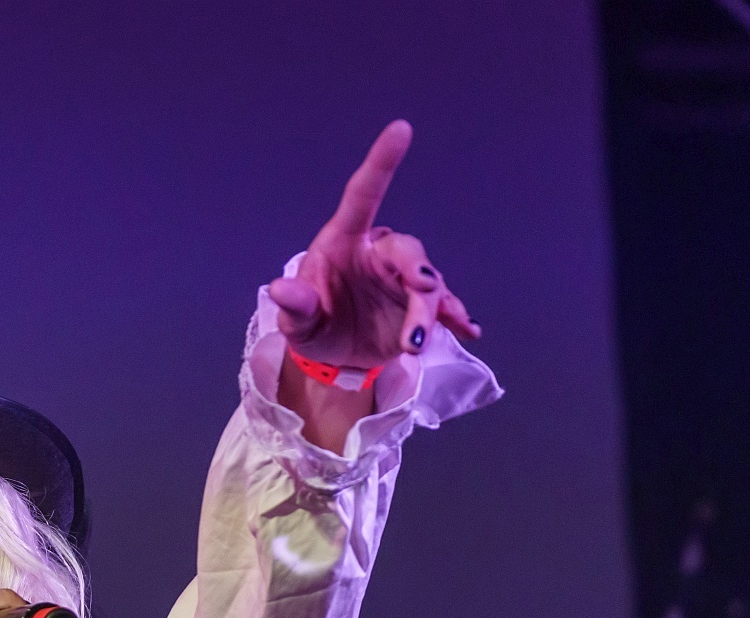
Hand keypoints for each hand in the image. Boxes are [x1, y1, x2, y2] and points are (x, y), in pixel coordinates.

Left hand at [267, 122, 478, 449]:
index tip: (401, 129)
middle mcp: (379, 253)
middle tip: (424, 291)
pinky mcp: (418, 306)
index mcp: (346, 240)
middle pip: (408, 251)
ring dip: (428, 313)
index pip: (364, 194)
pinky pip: (443, 306)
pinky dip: (455, 316)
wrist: (332, 355)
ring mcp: (402, 279)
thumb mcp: (297, 321)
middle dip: (419, 273)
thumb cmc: (311, 324)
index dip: (382, 162)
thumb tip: (281, 291)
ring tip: (414, 346)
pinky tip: (468, 328)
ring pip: (428, 284)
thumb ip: (295, 306)